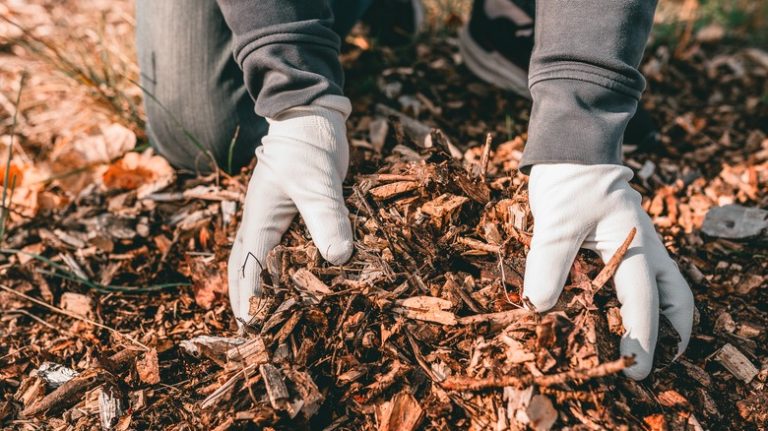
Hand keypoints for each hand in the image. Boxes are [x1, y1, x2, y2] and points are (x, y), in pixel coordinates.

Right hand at [228, 96, 353, 324]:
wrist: (311, 117)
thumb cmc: (307, 148)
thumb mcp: (317, 183)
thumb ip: (326, 217)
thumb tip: (338, 258)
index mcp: (258, 221)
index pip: (249, 270)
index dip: (251, 302)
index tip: (255, 331)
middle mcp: (260, 224)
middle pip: (244, 269)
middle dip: (246, 300)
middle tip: (253, 332)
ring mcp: (274, 219)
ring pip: (259, 260)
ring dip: (260, 286)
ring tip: (268, 315)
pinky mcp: (291, 214)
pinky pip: (281, 247)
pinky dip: (283, 268)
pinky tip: (298, 280)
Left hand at [522, 163, 693, 378]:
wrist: (570, 150)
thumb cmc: (567, 182)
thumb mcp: (556, 223)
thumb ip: (549, 265)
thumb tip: (540, 308)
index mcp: (635, 244)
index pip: (643, 300)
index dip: (641, 337)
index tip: (635, 370)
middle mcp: (645, 248)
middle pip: (675, 297)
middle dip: (671, 333)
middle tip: (658, 365)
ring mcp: (637, 245)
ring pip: (665, 287)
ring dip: (663, 318)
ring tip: (649, 347)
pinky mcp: (621, 243)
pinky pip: (640, 278)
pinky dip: (640, 301)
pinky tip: (618, 315)